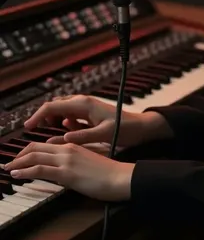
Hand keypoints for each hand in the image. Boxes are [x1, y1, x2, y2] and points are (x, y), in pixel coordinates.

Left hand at [3, 142, 133, 200]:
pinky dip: (25, 171)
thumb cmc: (108, 172)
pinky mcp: (65, 173)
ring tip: (8, 168)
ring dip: (18, 162)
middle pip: (36, 147)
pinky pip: (39, 169)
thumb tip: (63, 167)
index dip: (29, 150)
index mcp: (73, 145)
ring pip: (34, 156)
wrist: (119, 177)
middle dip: (20, 155)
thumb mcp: (89, 161)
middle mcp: (67, 149)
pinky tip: (17, 174)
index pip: (45, 144)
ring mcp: (66, 160)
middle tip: (10, 162)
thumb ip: (74, 160)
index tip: (21, 157)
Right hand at [23, 94, 164, 148]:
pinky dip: (64, 120)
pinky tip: (66, 130)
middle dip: (43, 116)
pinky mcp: (90, 112)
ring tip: (47, 130)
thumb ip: (81, 136)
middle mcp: (84, 102)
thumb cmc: (124, 129)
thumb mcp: (102, 135)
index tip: (27, 127)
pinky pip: (71, 113)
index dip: (38, 116)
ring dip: (53, 117)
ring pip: (63, 108)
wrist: (140, 127)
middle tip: (33, 130)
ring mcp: (87, 106)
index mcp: (84, 105)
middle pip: (55, 105)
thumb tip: (62, 138)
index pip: (53, 106)